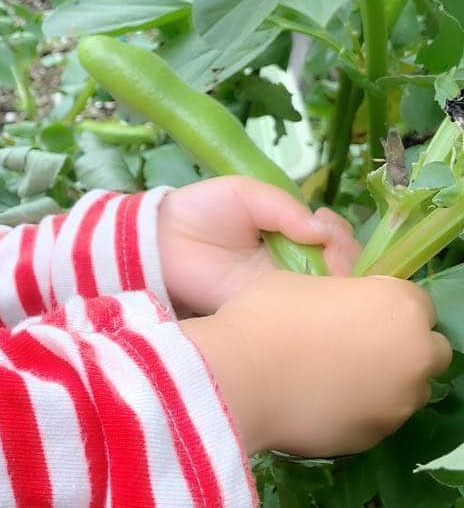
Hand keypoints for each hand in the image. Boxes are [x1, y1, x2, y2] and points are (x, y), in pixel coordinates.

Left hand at [157, 176, 359, 315]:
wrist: (160, 239)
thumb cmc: (201, 210)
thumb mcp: (245, 193)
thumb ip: (284, 207)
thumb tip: (322, 231)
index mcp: (290, 235)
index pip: (334, 240)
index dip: (340, 236)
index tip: (327, 228)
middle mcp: (291, 264)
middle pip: (341, 268)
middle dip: (347, 257)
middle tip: (329, 247)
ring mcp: (280, 290)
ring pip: (328, 293)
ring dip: (338, 279)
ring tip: (325, 264)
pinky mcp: (263, 312)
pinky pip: (298, 314)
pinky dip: (315, 304)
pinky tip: (309, 288)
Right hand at [181, 271, 452, 456]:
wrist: (237, 380)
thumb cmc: (265, 317)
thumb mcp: (298, 284)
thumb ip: (335, 297)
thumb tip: (335, 311)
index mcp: (399, 305)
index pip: (416, 303)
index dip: (385, 305)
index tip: (355, 310)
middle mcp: (414, 355)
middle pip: (427, 350)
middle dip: (401, 346)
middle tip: (353, 345)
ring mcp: (400, 401)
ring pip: (405, 390)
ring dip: (381, 381)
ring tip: (332, 379)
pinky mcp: (376, 437)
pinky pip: (376, 418)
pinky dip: (357, 410)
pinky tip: (319, 403)